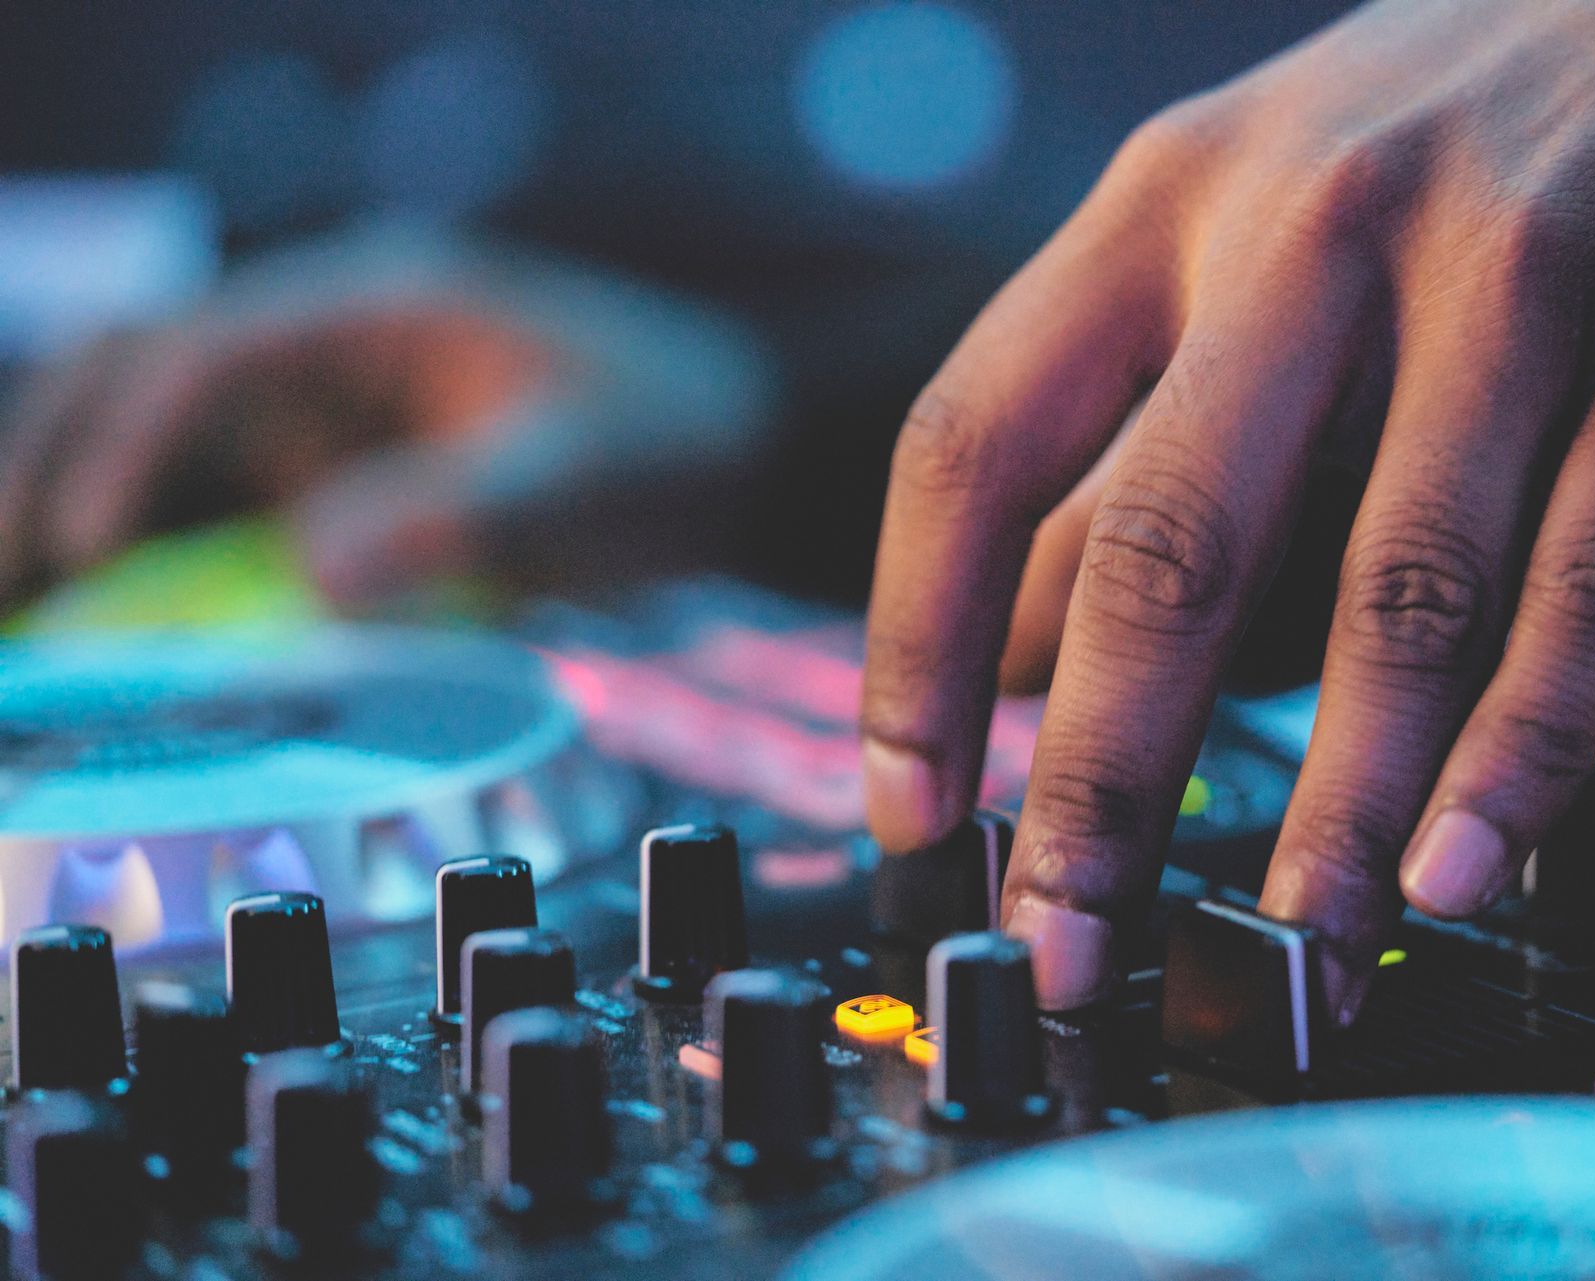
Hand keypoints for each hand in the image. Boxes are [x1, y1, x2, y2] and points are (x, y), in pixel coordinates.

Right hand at [0, 230, 773, 608]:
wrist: (751, 458)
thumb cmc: (682, 436)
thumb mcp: (586, 471)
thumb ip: (462, 512)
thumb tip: (318, 572)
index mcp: (378, 305)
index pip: (203, 354)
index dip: (124, 443)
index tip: (79, 542)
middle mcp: (328, 347)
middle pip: (137, 379)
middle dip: (50, 462)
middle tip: (4, 577)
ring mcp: (329, 413)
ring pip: (157, 446)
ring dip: (77, 510)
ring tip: (24, 616)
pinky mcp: (343, 481)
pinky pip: (220, 514)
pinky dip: (153, 562)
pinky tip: (107, 632)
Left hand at [861, 0, 1594, 1017]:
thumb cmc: (1435, 143)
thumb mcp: (1230, 238)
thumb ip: (1116, 442)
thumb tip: (1001, 657)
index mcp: (1164, 204)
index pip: (977, 440)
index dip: (917, 642)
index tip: (912, 804)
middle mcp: (1312, 229)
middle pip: (1171, 540)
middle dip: (1107, 776)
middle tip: (1070, 935)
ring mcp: (1507, 280)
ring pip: (1398, 587)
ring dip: (1338, 800)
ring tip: (1293, 938)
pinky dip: (1527, 746)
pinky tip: (1465, 860)